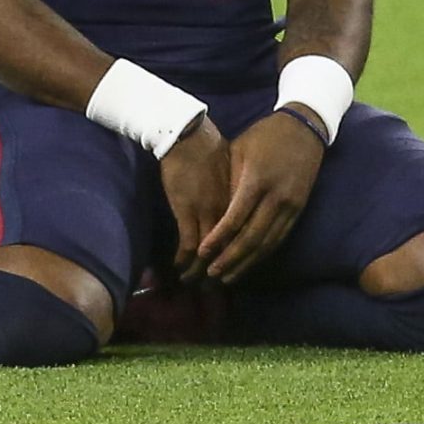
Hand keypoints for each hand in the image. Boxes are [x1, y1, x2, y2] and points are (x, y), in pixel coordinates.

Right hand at [156, 115, 230, 280]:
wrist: (188, 135)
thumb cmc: (209, 147)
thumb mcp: (232, 171)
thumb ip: (236, 192)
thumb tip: (241, 205)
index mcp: (241, 201)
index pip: (245, 237)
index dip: (239, 257)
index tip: (234, 270)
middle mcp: (228, 211)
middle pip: (230, 251)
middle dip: (222, 271)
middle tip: (215, 288)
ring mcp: (209, 213)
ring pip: (210, 253)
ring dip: (201, 271)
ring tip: (194, 284)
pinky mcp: (188, 212)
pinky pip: (189, 246)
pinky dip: (184, 260)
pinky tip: (179, 268)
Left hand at [196, 110, 325, 284]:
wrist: (305, 127)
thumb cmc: (265, 135)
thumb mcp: (240, 149)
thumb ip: (229, 180)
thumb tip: (215, 212)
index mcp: (257, 179)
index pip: (235, 218)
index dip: (218, 239)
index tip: (201, 253)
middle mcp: (276, 196)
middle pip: (251, 237)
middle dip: (230, 259)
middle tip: (211, 275)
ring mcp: (291, 205)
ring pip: (267, 243)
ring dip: (247, 263)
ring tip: (227, 277)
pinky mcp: (299, 209)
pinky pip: (280, 237)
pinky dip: (263, 254)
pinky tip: (250, 264)